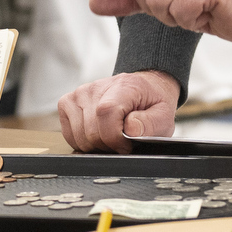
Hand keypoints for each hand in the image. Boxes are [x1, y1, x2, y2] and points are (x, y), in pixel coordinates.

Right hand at [58, 71, 179, 152]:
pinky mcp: (67, 103)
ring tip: (111, 136)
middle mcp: (95, 87)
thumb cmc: (150, 104)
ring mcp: (79, 94)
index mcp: (122, 86)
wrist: (142, 89)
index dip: (115, 138)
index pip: (106, 113)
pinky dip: (83, 141)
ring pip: (79, 137)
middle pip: (91, 131)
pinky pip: (69, 135)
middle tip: (122, 141)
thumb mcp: (163, 115)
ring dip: (96, 145)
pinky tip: (98, 133)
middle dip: (108, 145)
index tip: (127, 144)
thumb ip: (151, 123)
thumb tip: (130, 129)